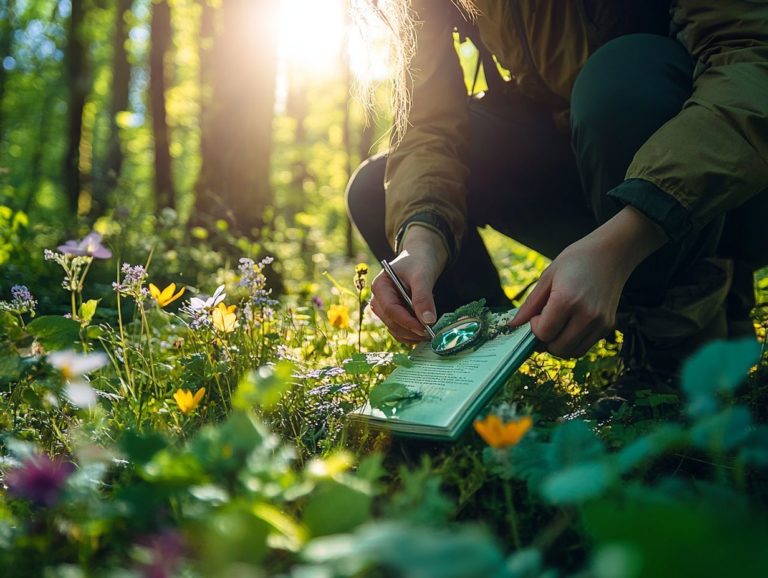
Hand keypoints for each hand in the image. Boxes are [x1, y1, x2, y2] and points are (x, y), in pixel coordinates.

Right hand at [370, 226, 448, 343]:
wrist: (421, 257)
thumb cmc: (419, 262)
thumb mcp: (422, 275)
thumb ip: (423, 297)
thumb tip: (428, 321)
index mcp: (380, 286)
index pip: (390, 309)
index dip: (407, 321)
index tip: (425, 329)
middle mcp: (378, 300)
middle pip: (391, 322)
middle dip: (410, 330)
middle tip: (431, 334)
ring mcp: (385, 309)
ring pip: (395, 329)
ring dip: (411, 335)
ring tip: (430, 335)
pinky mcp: (393, 315)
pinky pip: (399, 330)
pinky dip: (410, 334)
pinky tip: (424, 334)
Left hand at [512, 206, 666, 357]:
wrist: (611, 254)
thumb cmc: (576, 260)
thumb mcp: (547, 276)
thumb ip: (530, 304)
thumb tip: (513, 324)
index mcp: (567, 300)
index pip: (544, 333)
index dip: (534, 328)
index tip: (536, 315)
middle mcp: (586, 315)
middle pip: (557, 348)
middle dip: (545, 340)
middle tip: (543, 323)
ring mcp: (600, 323)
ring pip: (571, 352)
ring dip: (558, 344)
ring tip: (556, 325)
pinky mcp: (608, 327)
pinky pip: (584, 347)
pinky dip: (573, 342)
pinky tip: (570, 325)